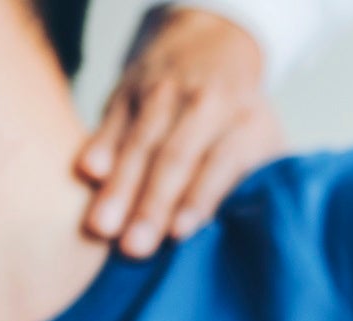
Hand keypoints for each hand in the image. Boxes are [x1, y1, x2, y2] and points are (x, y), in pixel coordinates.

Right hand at [79, 8, 284, 258]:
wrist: (213, 41)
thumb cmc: (241, 114)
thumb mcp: (264, 138)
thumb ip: (259, 177)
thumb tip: (254, 230)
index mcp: (244, 121)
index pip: (222, 162)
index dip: (201, 197)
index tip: (180, 233)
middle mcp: (204, 104)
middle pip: (176, 157)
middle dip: (153, 203)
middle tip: (134, 247)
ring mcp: (163, 94)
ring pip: (140, 142)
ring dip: (120, 186)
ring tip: (102, 227)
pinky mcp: (128, 89)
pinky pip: (112, 120)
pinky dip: (99, 145)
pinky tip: (87, 173)